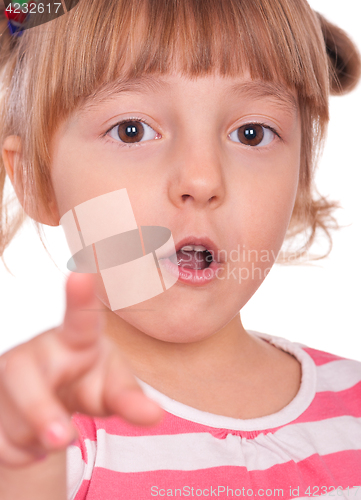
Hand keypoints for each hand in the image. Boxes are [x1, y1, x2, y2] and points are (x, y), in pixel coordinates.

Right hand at [0, 273, 162, 466]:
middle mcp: (34, 351)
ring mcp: (4, 376)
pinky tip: (33, 439)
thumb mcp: (112, 389)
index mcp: (75, 339)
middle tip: (62, 439)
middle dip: (40, 410)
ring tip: (57, 430)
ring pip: (11, 419)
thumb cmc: (88, 382)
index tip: (81, 275)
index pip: (79, 319)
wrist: (54, 403)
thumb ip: (130, 400)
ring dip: (37, 440)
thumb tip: (155, 415)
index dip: (80, 298)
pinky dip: (21, 454)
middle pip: (24, 376)